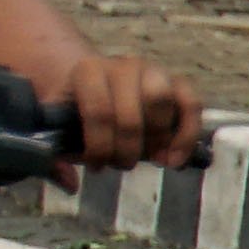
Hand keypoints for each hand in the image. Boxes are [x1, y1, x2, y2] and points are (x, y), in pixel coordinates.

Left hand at [59, 50, 203, 169]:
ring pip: (161, 101)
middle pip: (131, 114)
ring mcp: (153, 71)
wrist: (100, 87)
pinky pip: (191, 105)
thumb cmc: (79, 111)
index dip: (100, 146)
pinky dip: (186, 136)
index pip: (98, 112)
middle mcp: (122, 65)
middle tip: (121, 165)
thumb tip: (70, 183)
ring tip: (150, 159)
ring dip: (156, 139)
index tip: (97, 166)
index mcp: (88, 71)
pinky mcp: (177, 82)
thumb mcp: (59, 127)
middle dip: (126, 150)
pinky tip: (174, 161)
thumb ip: (56, 155)